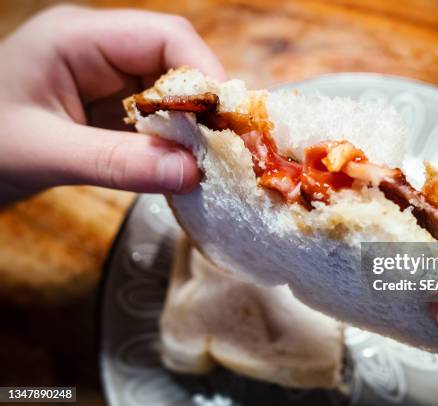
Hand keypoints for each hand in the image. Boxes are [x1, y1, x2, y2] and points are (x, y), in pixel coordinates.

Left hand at [0, 5, 225, 202]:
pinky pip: (156, 121)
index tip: (230, 121)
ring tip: (211, 164)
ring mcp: (105, 81)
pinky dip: (173, 145)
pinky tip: (181, 169)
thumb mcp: (43, 153)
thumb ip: (116, 163)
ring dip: (192, 130)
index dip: (206, 73)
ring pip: (171, 95)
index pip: (165, 36)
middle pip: (176, 64)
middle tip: (228, 150)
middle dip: (205, 106)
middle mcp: (99, 52)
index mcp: (79, 38)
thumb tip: (192, 173)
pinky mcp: (108, 110)